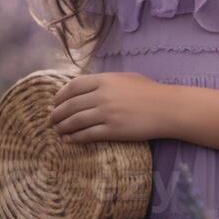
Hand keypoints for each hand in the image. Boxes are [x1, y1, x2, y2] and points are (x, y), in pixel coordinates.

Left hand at [49, 72, 168, 143]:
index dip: (61, 96)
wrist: (167, 108)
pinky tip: (69, 140)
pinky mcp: (112, 130)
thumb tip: (90, 86)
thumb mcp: (127, 78)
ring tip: (57, 131)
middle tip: (51, 120)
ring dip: (63, 127)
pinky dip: (74, 138)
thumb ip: (107, 81)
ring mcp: (106, 113)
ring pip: (75, 121)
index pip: (73, 86)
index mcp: (104, 80)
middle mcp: (102, 96)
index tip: (56, 102)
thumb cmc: (150, 91)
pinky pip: (87, 135)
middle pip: (70, 105)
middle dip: (57, 114)